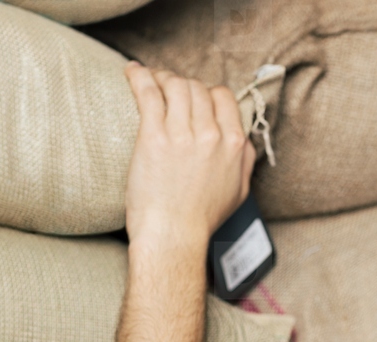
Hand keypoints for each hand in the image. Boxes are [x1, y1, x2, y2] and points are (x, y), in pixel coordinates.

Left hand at [123, 62, 255, 255]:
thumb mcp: (239, 192)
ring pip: (174, 85)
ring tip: (150, 81)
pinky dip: (139, 77)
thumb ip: (244, 160)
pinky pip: (148, 92)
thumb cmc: (202, 219)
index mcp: (233, 144)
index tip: (194, 98)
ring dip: (161, 78)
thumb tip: (243, 140)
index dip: (207, 93)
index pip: (222, 97)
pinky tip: (132, 71)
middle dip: (181, 84)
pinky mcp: (153, 136)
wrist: (174, 235)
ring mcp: (181, 133)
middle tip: (167, 90)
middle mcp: (211, 134)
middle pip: (196, 88)